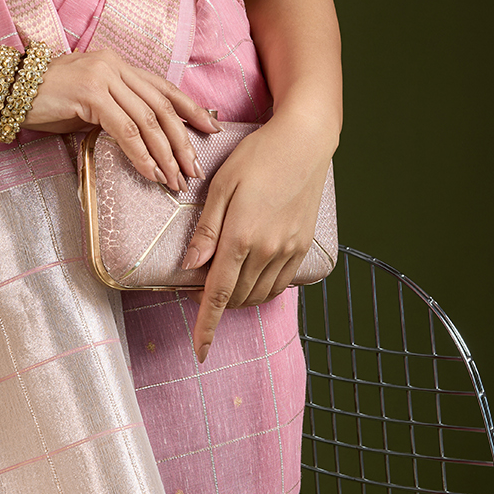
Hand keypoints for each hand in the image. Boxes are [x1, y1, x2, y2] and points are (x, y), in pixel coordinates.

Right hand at [24, 47, 221, 189]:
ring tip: (174, 180)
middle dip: (182, 140)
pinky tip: (150, 173)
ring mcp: (102, 76)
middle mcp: (114, 65)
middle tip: (194, 169)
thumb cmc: (42, 99)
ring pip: (148, 120)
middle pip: (162, 105)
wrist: (4, 87)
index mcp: (117, 63)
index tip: (211, 129)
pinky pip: (125, 130)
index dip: (190, 108)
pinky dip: (141, 155)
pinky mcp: (90, 93)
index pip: (163, 87)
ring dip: (165, 154)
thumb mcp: (86, 103)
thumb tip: (144, 137)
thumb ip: (114, 111)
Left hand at [181, 111, 334, 360]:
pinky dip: (261, 290)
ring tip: (220, 280)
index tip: (199, 350)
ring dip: (236, 297)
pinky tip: (249, 276)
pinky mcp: (302, 247)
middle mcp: (268, 251)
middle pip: (235, 297)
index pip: (218, 293)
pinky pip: (279, 284)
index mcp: (242, 237)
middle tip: (196, 286)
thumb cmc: (257, 157)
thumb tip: (189, 265)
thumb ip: (206, 230)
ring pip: (258, 294)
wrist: (304, 143)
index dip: (206, 325)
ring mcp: (288, 251)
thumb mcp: (221, 186)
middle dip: (214, 302)